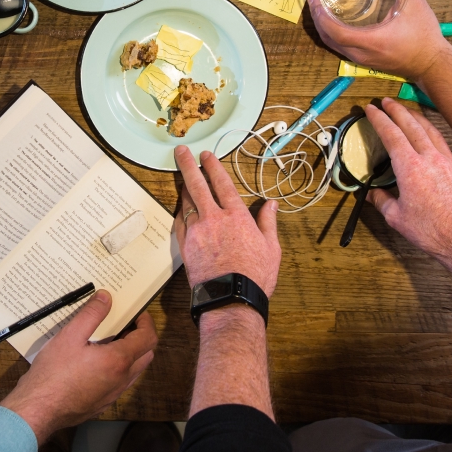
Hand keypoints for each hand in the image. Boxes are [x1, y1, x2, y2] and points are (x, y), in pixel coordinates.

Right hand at [0, 291, 156, 443]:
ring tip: (110, 341)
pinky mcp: (102, 404)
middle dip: (141, 337)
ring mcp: (113, 394)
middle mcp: (122, 380)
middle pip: (146, 355)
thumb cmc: (53, 373)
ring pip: (134, 371)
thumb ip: (92, 314)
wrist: (39, 409)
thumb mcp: (70, 335)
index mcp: (118, 361)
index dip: (146, 322)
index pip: (148, 338)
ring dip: (130, 354)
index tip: (137, 313)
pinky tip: (97, 362)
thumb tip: (106, 297)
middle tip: (124, 325)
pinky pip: (119, 384)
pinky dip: (118, 369)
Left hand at [173, 145, 280, 294]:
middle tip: (180, 152)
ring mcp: (197, 232)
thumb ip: (268, 222)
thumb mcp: (271, 247)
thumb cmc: (254, 276)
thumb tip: (272, 205)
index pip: (222, 183)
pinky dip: (180, 211)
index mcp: (236, 216)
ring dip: (183, 187)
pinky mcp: (186, 246)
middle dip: (188, 165)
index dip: (213, 166)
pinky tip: (180, 206)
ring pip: (186, 202)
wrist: (230, 299)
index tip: (206, 155)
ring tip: (181, 176)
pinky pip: (180, 222)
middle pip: (197, 185)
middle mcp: (214, 219)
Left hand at [309, 0, 450, 81]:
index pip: (335, 31)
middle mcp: (361, 53)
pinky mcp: (366, 62)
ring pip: (333, 45)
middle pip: (329, 39)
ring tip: (319, 9)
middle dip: (317, 19)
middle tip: (313, 0)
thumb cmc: (424, 34)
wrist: (432, 63)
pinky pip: (341, 49)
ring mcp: (362, 60)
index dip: (321, 16)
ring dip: (323, 28)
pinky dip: (333, 36)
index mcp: (370, 41)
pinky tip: (334, 23)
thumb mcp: (412, 2)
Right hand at [364, 99, 451, 284]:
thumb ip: (382, 201)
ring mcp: (447, 162)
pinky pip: (443, 142)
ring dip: (416, 117)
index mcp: (410, 168)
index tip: (372, 109)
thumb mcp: (396, 218)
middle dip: (397, 110)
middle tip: (387, 101)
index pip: (392, 135)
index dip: (380, 119)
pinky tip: (429, 134)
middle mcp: (430, 159)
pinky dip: (431, 132)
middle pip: (411, 125)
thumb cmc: (431, 230)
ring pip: (430, 130)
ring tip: (407, 110)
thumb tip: (373, 193)